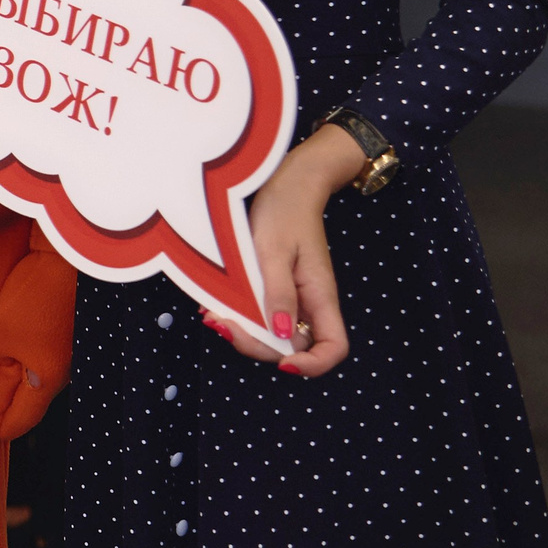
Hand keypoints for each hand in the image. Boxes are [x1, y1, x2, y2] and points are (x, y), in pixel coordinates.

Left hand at [204, 124, 357, 376]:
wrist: (285, 182)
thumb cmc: (285, 211)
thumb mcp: (276, 251)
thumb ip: (278, 292)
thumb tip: (282, 334)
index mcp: (320, 296)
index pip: (333, 348)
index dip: (312, 364)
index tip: (283, 363)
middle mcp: (308, 302)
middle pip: (293, 346)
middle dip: (258, 346)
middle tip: (223, 326)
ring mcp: (291, 296)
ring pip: (272, 332)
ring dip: (244, 332)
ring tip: (213, 318)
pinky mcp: (274, 286)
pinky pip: (260, 312)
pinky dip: (239, 315)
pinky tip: (216, 308)